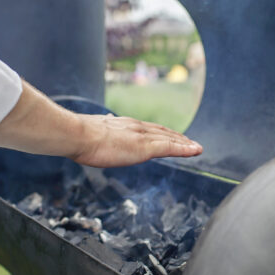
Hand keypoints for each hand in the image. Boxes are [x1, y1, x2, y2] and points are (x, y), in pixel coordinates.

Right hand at [70, 113, 202, 166]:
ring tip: (196, 147)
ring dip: (184, 143)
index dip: (160, 132)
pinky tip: (196, 150)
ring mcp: (142, 136)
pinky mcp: (145, 147)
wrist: (78, 135)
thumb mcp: (91, 133)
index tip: (168, 135)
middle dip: (176, 137)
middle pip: (162, 131)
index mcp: (123, 124)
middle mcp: (135, 127)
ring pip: (169, 138)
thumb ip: (99, 132)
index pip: (147, 128)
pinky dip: (185, 149)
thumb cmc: (78, 137)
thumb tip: (98, 129)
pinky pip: (171, 147)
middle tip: (189, 142)